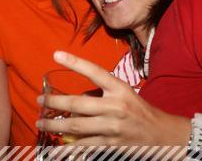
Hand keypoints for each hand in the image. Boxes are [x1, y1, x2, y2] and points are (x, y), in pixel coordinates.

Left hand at [36, 51, 187, 145]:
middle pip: (78, 104)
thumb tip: (75, 99)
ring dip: (55, 125)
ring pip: (76, 127)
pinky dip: (68, 147)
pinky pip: (84, 145)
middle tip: (39, 101)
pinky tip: (56, 146)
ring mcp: (112, 127)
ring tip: (41, 123)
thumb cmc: (139, 110)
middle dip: (54, 103)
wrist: (162, 135)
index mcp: (119, 89)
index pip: (94, 72)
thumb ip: (101, 93)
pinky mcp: (110, 145)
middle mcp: (115, 107)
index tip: (56, 54)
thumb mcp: (124, 94)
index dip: (75, 62)